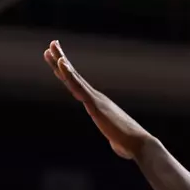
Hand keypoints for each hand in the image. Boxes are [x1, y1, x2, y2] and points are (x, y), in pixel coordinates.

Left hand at [44, 40, 156, 159]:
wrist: (138, 144)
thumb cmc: (129, 144)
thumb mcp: (117, 139)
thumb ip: (115, 139)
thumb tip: (118, 144)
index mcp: (98, 105)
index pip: (79, 87)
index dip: (68, 73)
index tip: (59, 61)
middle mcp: (96, 98)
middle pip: (74, 77)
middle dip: (62, 60)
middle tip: (52, 44)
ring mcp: (95, 99)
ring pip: (74, 77)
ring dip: (61, 62)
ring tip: (51, 47)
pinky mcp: (94, 104)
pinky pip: (78, 86)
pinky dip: (69, 74)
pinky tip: (61, 63)